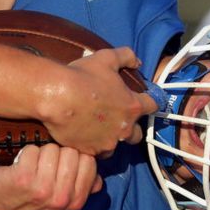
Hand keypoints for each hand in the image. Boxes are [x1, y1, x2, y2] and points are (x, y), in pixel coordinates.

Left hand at [0, 144, 101, 209]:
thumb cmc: (32, 199)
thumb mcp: (62, 201)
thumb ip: (82, 188)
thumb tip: (99, 179)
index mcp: (76, 202)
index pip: (89, 162)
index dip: (76, 157)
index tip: (62, 165)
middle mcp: (61, 198)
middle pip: (71, 153)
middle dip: (58, 154)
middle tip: (45, 167)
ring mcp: (42, 188)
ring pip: (52, 149)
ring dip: (41, 153)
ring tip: (33, 167)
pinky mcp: (23, 177)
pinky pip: (32, 150)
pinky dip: (25, 153)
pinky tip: (21, 166)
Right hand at [39, 47, 158, 157]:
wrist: (56, 97)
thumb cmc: (82, 76)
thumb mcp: (107, 58)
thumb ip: (126, 56)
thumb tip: (137, 61)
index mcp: (132, 106)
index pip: (153, 105)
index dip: (150, 101)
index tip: (144, 100)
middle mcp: (124, 129)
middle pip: (137, 135)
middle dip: (130, 128)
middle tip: (116, 119)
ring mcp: (107, 143)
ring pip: (114, 146)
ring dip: (109, 139)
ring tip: (95, 131)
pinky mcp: (90, 152)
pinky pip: (94, 153)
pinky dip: (90, 146)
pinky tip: (81, 137)